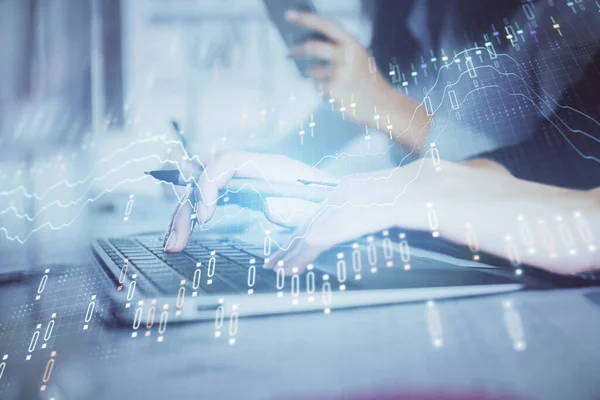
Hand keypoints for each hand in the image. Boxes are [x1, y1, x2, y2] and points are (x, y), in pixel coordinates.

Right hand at [163, 150, 334, 251]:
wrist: (335, 200)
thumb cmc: (326, 202)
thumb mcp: (312, 205)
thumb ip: (293, 205)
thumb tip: (271, 208)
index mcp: (268, 165)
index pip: (225, 160)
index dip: (209, 184)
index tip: (206, 217)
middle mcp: (250, 168)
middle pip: (204, 176)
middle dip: (186, 209)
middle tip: (176, 243)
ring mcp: (243, 178)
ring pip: (200, 189)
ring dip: (183, 215)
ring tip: (173, 244)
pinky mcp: (240, 191)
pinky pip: (209, 198)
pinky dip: (194, 216)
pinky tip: (183, 234)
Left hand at [265, 164, 425, 274]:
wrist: (409, 193)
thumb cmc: (412, 195)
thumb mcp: (393, 197)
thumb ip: (383, 206)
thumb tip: (390, 212)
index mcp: (347, 189)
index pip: (320, 212)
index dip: (306, 228)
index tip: (296, 238)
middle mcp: (333, 199)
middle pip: (305, 224)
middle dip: (289, 244)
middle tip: (273, 258)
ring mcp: (331, 213)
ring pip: (302, 238)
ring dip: (288, 256)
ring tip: (274, 268)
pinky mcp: (330, 230)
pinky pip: (308, 248)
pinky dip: (297, 260)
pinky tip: (288, 271)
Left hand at [267, 158, 599, 275]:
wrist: (570, 220)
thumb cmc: (525, 227)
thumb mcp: (471, 217)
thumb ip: (438, 215)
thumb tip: (420, 225)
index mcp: (423, 178)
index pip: (360, 191)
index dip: (326, 215)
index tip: (302, 238)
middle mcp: (416, 174)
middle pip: (344, 194)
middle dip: (308, 224)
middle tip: (282, 253)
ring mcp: (420, 184)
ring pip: (344, 203)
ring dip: (309, 234)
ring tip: (285, 261)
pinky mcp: (425, 200)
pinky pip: (359, 215)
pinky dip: (326, 235)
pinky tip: (307, 253)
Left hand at [286, 11, 429, 149]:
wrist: (383, 105)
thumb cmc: (369, 82)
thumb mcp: (359, 58)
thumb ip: (340, 49)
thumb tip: (310, 46)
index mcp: (352, 45)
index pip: (326, 25)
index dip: (306, 18)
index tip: (289, 15)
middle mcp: (346, 57)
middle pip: (312, 47)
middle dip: (296, 50)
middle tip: (290, 53)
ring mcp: (339, 74)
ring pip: (313, 72)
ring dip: (317, 77)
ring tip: (334, 84)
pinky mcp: (333, 90)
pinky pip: (318, 88)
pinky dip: (324, 91)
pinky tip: (338, 94)